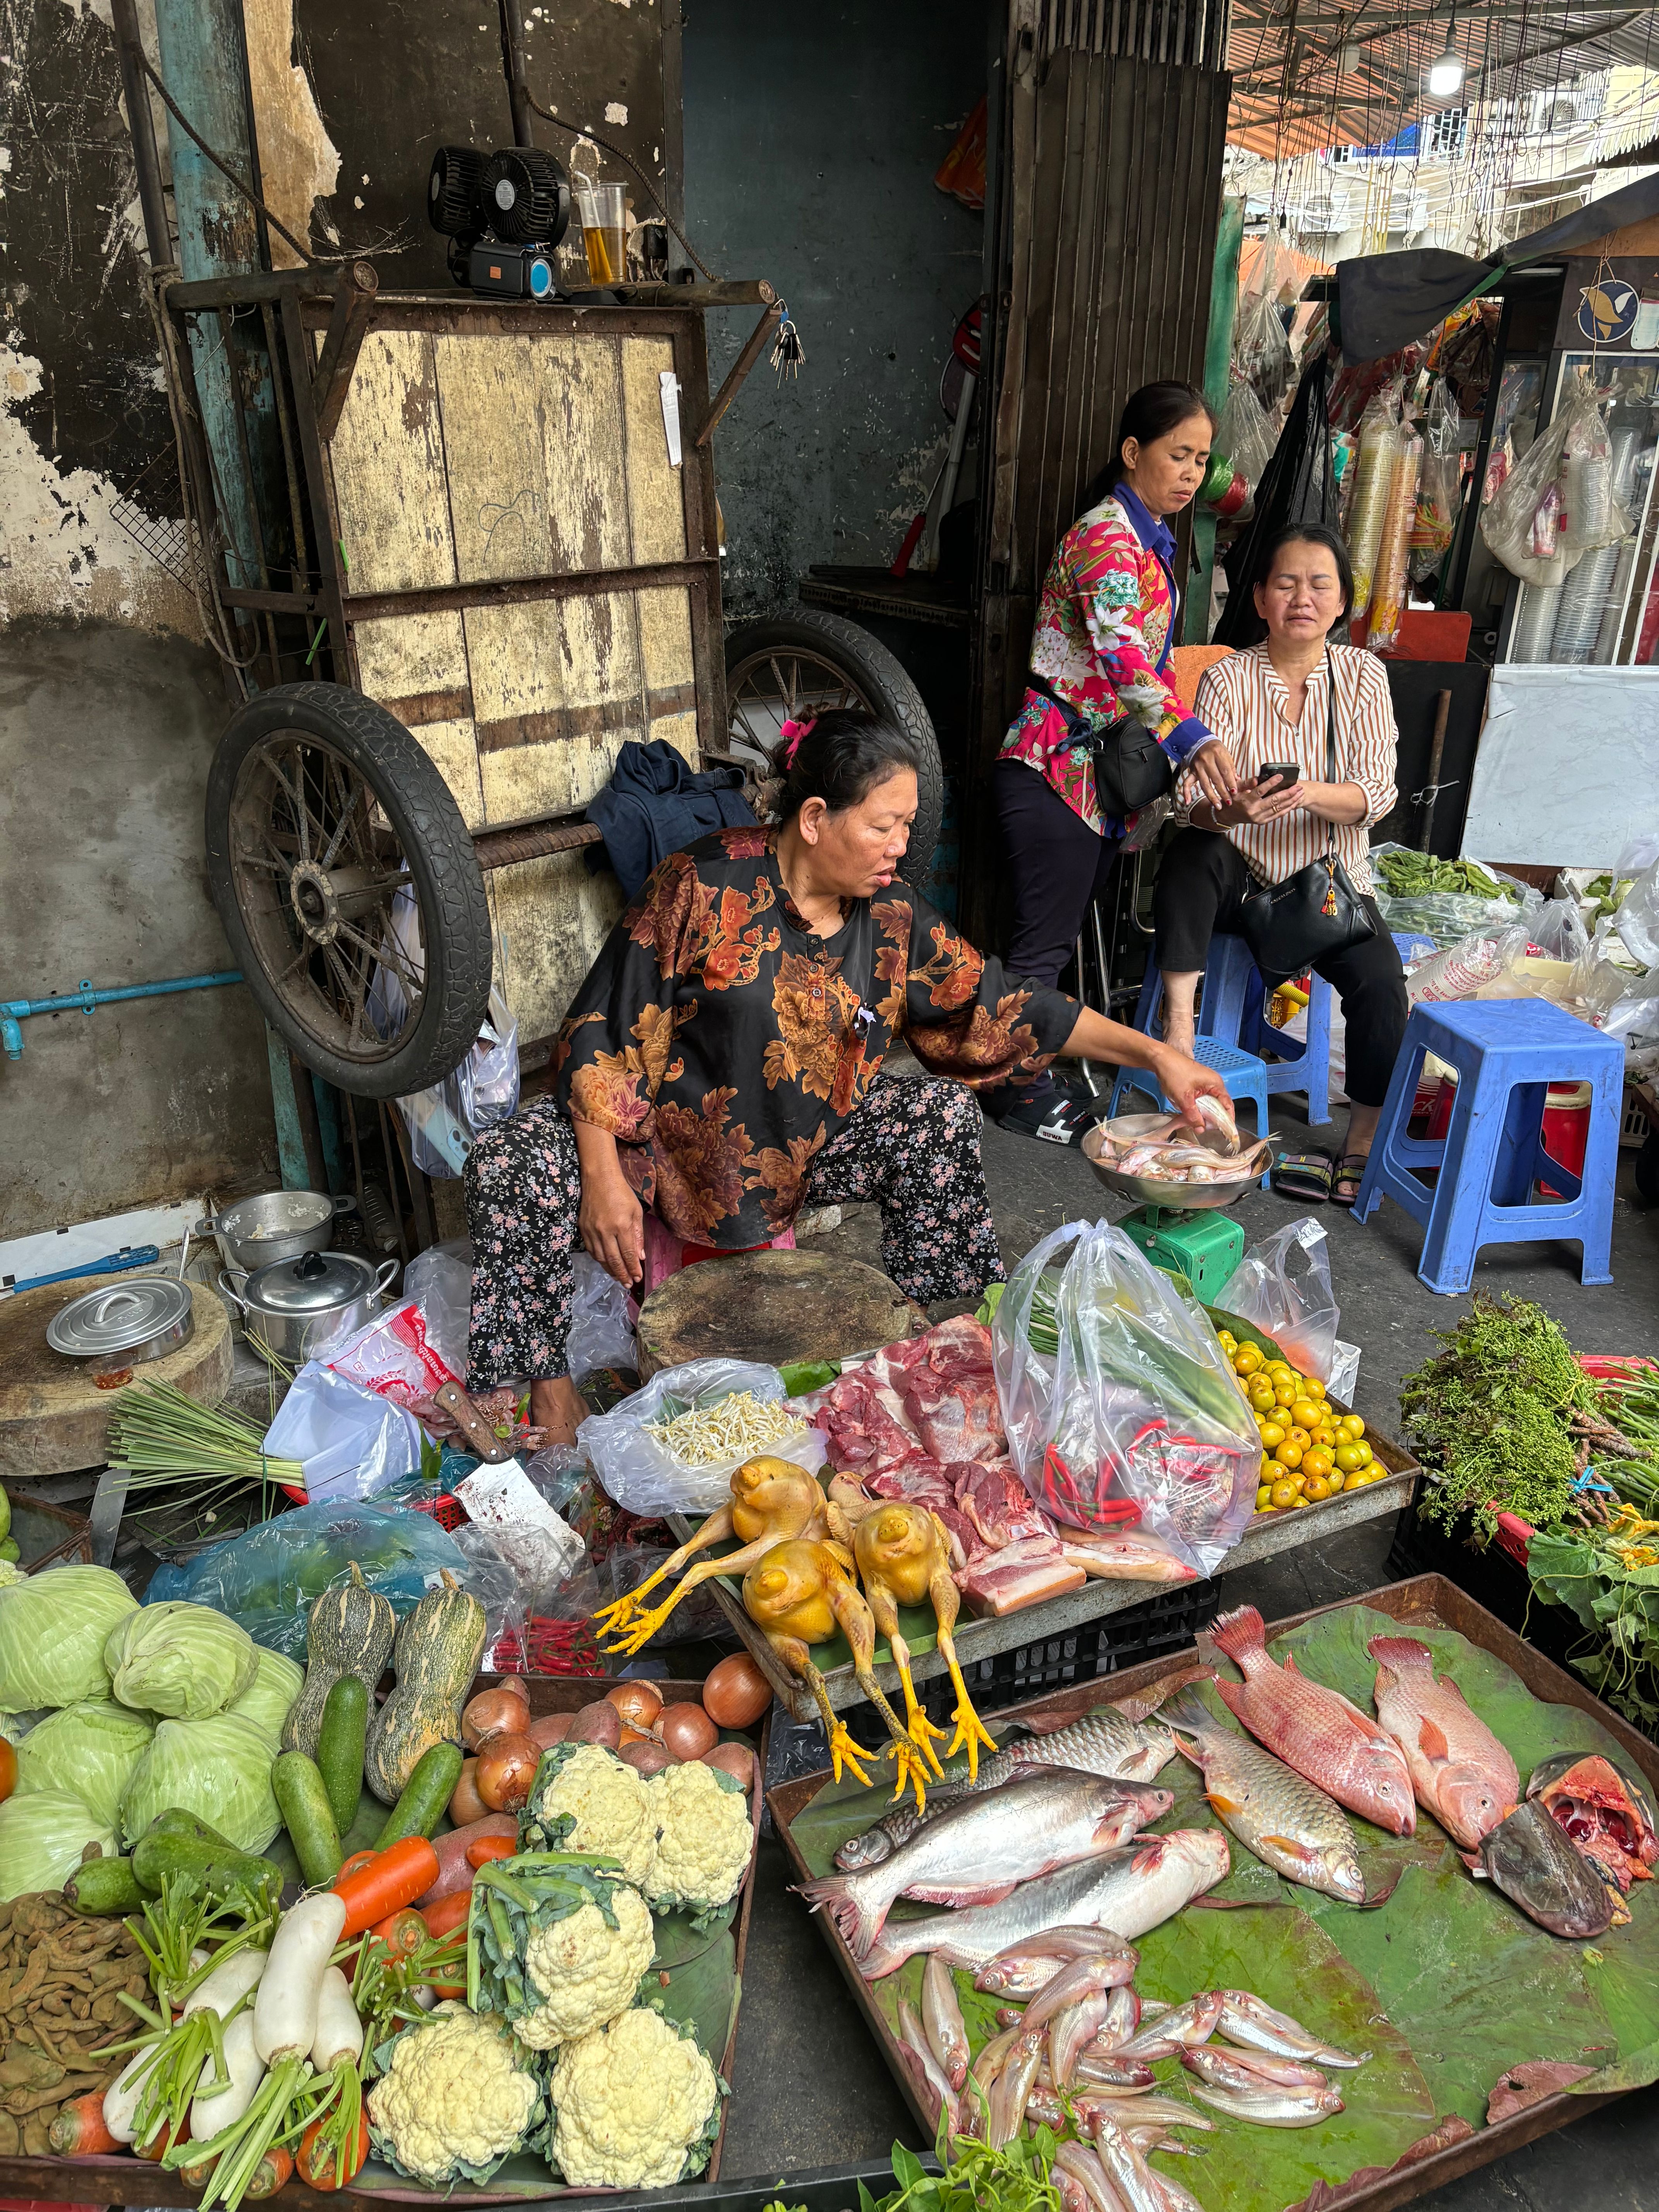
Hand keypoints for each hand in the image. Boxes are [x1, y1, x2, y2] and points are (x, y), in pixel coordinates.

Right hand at [580, 1172, 644, 1286]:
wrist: (598, 1178)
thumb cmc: (621, 1192)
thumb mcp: (636, 1212)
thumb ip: (638, 1236)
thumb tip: (640, 1257)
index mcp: (621, 1225)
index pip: (628, 1254)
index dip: (633, 1269)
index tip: (637, 1278)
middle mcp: (605, 1231)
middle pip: (613, 1260)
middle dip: (622, 1275)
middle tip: (628, 1284)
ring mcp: (592, 1231)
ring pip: (600, 1258)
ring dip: (610, 1270)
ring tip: (618, 1277)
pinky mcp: (583, 1229)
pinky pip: (591, 1250)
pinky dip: (599, 1260)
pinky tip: (605, 1264)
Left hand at [1151, 1044, 1233, 1132]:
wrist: (1160, 1059)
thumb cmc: (1174, 1073)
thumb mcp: (1184, 1098)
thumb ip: (1193, 1115)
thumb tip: (1201, 1129)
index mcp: (1216, 1084)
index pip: (1228, 1105)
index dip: (1227, 1119)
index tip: (1225, 1132)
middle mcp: (1213, 1084)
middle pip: (1218, 1106)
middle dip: (1210, 1118)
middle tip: (1201, 1127)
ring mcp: (1204, 1084)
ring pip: (1207, 1104)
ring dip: (1200, 1113)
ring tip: (1191, 1121)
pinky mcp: (1196, 1085)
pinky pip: (1199, 1100)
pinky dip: (1194, 1108)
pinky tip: (1186, 1112)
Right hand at [1187, 738, 1240, 811]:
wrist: (1200, 741)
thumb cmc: (1216, 749)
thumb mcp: (1226, 754)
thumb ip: (1231, 768)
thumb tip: (1237, 782)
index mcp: (1217, 754)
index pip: (1225, 772)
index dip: (1231, 783)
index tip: (1235, 793)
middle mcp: (1206, 760)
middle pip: (1216, 780)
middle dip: (1223, 792)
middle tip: (1229, 802)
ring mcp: (1197, 766)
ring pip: (1205, 785)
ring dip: (1212, 797)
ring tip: (1218, 806)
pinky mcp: (1191, 771)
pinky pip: (1187, 782)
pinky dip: (1186, 792)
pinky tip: (1187, 801)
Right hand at [1229, 776, 1306, 824]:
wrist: (1229, 815)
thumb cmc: (1233, 799)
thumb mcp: (1236, 788)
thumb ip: (1246, 783)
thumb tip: (1257, 779)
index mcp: (1247, 801)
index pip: (1261, 791)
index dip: (1271, 783)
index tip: (1281, 776)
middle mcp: (1254, 811)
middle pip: (1274, 801)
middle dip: (1288, 793)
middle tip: (1298, 787)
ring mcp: (1259, 818)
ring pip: (1279, 809)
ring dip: (1291, 801)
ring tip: (1300, 793)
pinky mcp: (1263, 822)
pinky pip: (1278, 815)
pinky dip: (1287, 809)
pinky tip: (1294, 802)